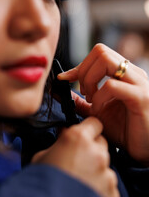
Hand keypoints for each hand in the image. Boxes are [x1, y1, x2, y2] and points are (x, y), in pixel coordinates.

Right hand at [32, 117, 118, 196]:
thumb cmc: (42, 182)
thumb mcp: (43, 155)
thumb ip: (59, 141)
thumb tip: (64, 133)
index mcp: (78, 138)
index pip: (94, 123)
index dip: (89, 128)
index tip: (84, 135)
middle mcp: (96, 152)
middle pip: (101, 143)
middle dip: (92, 148)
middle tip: (79, 158)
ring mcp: (106, 173)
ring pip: (105, 164)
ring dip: (97, 168)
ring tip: (81, 178)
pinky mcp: (112, 191)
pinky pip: (108, 183)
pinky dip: (101, 185)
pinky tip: (87, 189)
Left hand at [58, 43, 148, 164]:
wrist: (145, 148)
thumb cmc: (124, 129)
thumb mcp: (97, 112)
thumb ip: (81, 101)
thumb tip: (60, 92)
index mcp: (124, 74)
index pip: (99, 52)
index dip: (79, 65)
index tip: (65, 79)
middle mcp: (133, 73)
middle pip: (101, 51)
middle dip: (84, 71)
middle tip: (84, 92)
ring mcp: (138, 83)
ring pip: (106, 61)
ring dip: (90, 80)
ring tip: (91, 100)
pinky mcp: (140, 97)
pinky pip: (112, 86)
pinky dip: (98, 97)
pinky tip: (98, 109)